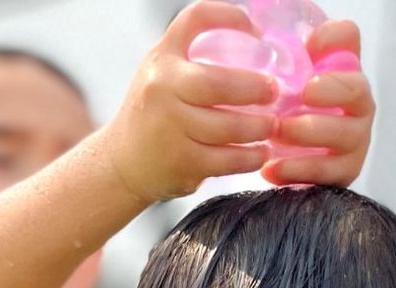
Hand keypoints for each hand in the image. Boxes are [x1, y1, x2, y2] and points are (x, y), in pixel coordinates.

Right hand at [101, 2, 277, 202]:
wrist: (121, 164)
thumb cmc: (152, 116)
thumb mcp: (162, 76)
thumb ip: (193, 62)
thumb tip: (254, 53)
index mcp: (162, 60)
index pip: (195, 20)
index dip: (229, 16)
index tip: (256, 31)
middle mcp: (163, 89)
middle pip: (220, 84)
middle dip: (256, 89)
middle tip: (274, 93)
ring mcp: (172, 128)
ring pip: (229, 126)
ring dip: (259, 127)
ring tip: (271, 126)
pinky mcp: (183, 163)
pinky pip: (228, 160)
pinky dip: (250, 157)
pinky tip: (260, 153)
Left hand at [265, 20, 375, 187]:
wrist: (291, 165)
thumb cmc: (287, 116)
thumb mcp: (282, 85)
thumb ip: (282, 59)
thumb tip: (270, 39)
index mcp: (342, 71)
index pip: (348, 40)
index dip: (333, 39)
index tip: (309, 46)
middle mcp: (357, 105)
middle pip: (357, 91)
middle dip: (331, 91)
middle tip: (301, 93)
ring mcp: (355, 142)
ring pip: (344, 135)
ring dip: (308, 133)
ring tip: (275, 134)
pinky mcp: (343, 175)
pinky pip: (326, 174)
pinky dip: (297, 171)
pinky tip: (270, 169)